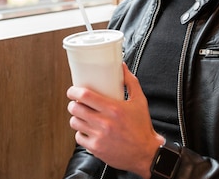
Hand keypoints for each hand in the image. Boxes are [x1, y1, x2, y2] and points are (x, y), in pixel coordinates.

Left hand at [67, 63, 163, 178]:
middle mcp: (105, 122)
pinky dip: (81, 133)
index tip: (73, 90)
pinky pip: (78, 138)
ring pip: (75, 122)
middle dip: (73, 104)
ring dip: (76, 118)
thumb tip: (122, 67)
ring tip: (82, 116)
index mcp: (114, 109)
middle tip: (77, 103)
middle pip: (75, 108)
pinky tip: (87, 130)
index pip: (85, 96)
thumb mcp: (140, 101)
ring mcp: (99, 136)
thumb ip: (130, 82)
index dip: (74, 91)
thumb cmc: (142, 127)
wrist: (145, 153)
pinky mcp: (96, 148)